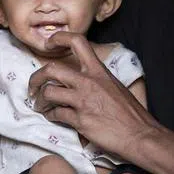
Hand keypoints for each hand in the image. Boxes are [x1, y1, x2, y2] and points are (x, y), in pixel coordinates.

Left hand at [28, 32, 159, 158]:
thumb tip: (81, 79)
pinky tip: (51, 116)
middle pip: (52, 69)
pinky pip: (55, 114)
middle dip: (36, 77)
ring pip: (49, 92)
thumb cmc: (130, 112)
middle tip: (32, 86)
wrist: (140, 134)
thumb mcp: (114, 86)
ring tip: (39, 104)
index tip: (48, 43)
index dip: (58, 38)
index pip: (77, 42)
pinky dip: (49, 115)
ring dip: (39, 100)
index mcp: (99, 71)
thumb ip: (96, 80)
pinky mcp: (80, 120)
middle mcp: (89, 82)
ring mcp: (83, 101)